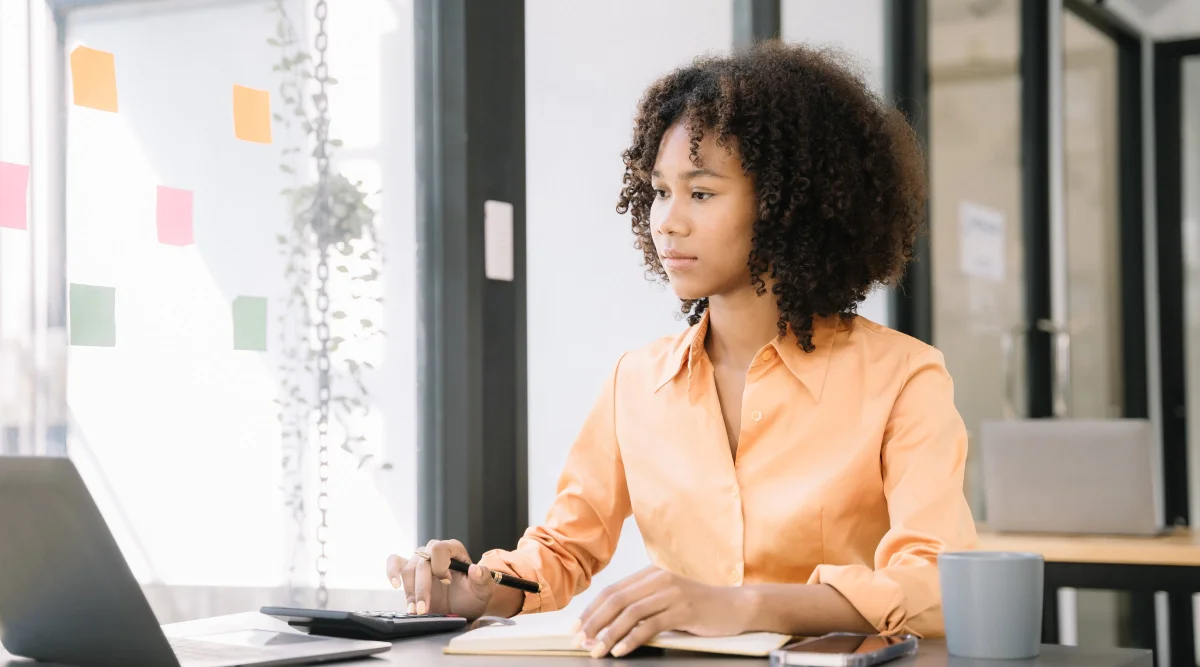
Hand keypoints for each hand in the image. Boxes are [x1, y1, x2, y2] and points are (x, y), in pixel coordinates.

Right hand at [385, 539, 495, 619]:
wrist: (463, 607)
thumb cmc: (473, 595)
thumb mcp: (483, 590)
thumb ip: (483, 578)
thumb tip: (475, 569)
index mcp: (453, 550)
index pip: (439, 548)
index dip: (440, 565)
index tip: (446, 582)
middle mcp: (435, 552)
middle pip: (421, 562)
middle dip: (422, 588)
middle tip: (424, 609)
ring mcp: (421, 561)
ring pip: (408, 569)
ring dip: (409, 592)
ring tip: (416, 611)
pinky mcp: (409, 571)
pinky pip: (394, 562)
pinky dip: (391, 572)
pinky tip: (396, 586)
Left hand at [575, 567, 750, 657]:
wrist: (736, 606)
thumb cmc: (700, 607)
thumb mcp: (667, 599)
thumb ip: (643, 604)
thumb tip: (608, 624)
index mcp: (650, 574)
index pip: (612, 590)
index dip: (591, 609)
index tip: (576, 626)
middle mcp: (658, 579)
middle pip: (616, 599)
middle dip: (594, 622)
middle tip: (580, 640)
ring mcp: (672, 593)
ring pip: (630, 613)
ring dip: (609, 634)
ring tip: (596, 649)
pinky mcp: (684, 610)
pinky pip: (650, 625)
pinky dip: (631, 639)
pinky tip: (620, 650)